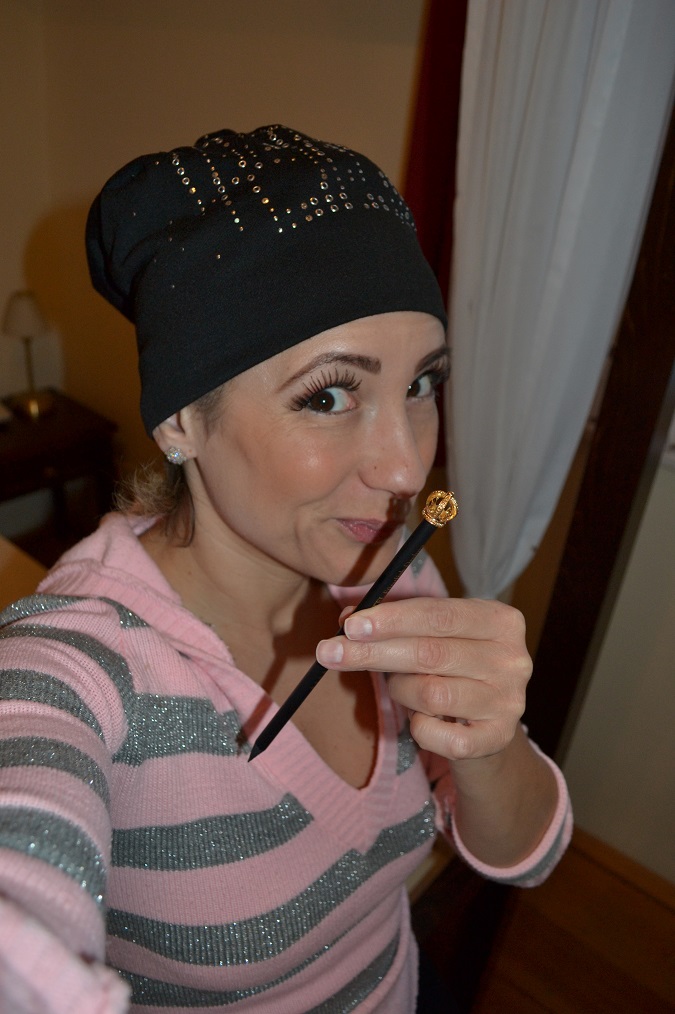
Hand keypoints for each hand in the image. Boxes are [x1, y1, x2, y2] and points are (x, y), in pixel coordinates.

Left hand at [315, 597, 531, 761]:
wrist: (486, 724)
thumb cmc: (450, 668)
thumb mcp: (428, 636)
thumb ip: (391, 623)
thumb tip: (346, 619)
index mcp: (500, 619)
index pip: (438, 614)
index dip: (391, 620)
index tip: (350, 626)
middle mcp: (513, 658)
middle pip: (430, 653)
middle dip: (373, 653)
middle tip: (328, 652)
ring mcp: (509, 701)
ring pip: (431, 694)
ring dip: (401, 690)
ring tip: (400, 687)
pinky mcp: (499, 738)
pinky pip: (439, 736)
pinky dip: (419, 729)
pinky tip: (421, 720)